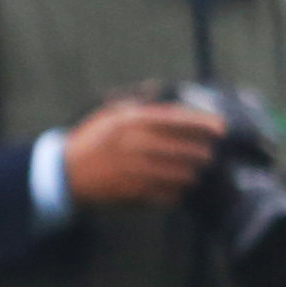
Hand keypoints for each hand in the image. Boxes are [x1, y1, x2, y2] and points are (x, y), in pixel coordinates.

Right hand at [57, 91, 228, 216]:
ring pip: (181, 173)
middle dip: (203, 153)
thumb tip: (165, 93)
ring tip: (194, 172)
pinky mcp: (133, 192)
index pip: (179, 120)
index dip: (205, 124)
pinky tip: (177, 189)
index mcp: (133, 122)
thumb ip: (140, 104)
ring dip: (192, 173)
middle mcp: (136, 144)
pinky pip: (168, 193)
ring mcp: (135, 170)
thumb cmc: (91, 141)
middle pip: (187, 149)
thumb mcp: (111, 114)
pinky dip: (177, 192)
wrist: (63, 174)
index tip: (222, 128)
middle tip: (208, 155)